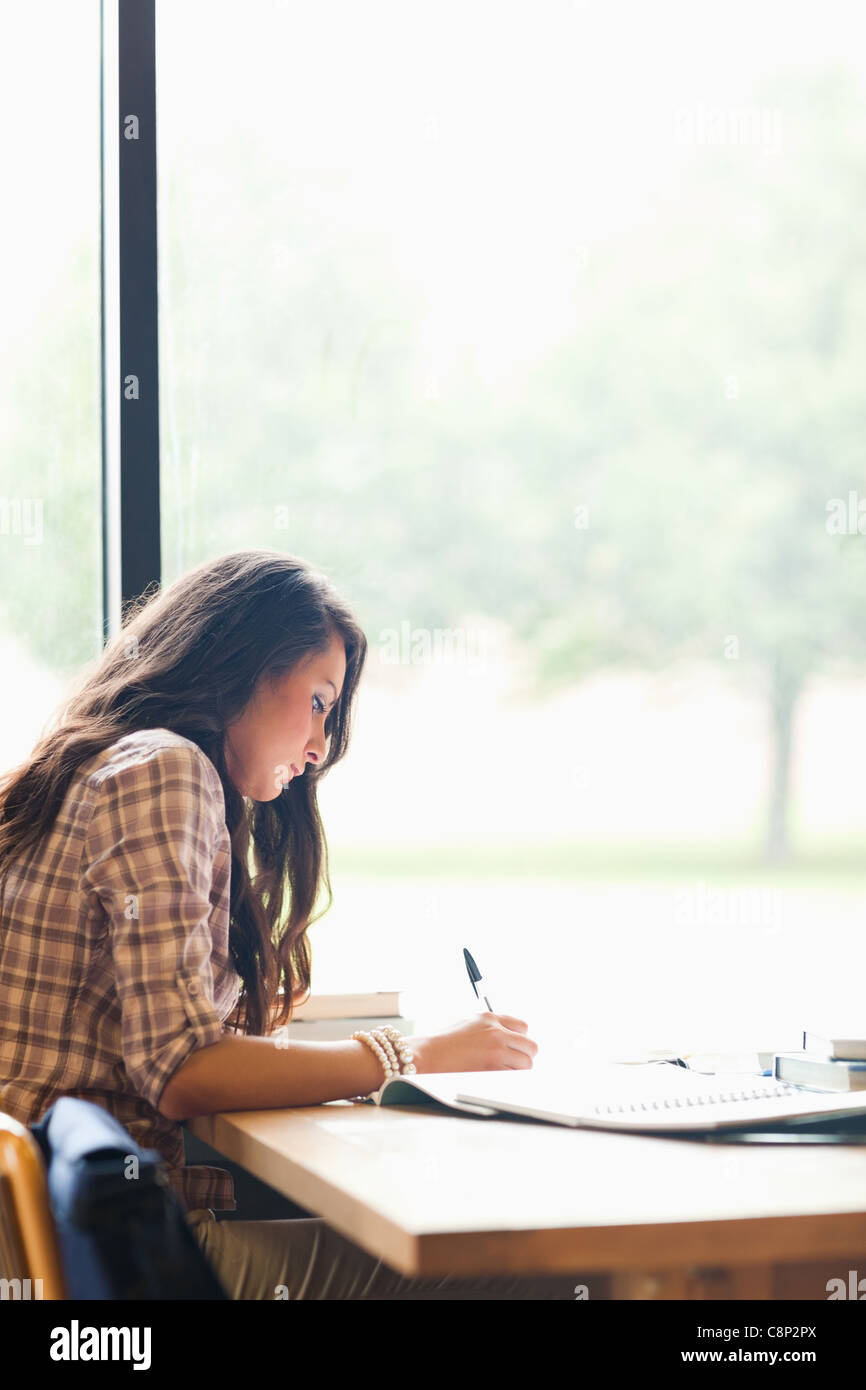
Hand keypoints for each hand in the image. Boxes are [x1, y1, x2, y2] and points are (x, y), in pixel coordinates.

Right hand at [411, 1012, 538, 1073]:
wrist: (429, 1055)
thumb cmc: (446, 1042)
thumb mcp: (470, 1023)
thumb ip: (492, 1026)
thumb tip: (513, 1037)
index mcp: (490, 1018)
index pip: (523, 1027)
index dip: (520, 1039)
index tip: (515, 1047)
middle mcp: (496, 1032)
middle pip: (531, 1046)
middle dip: (525, 1055)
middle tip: (514, 1062)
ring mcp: (496, 1051)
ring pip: (526, 1064)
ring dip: (519, 1069)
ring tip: (504, 1071)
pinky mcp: (492, 1069)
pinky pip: (514, 1076)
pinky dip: (510, 1079)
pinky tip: (498, 1078)